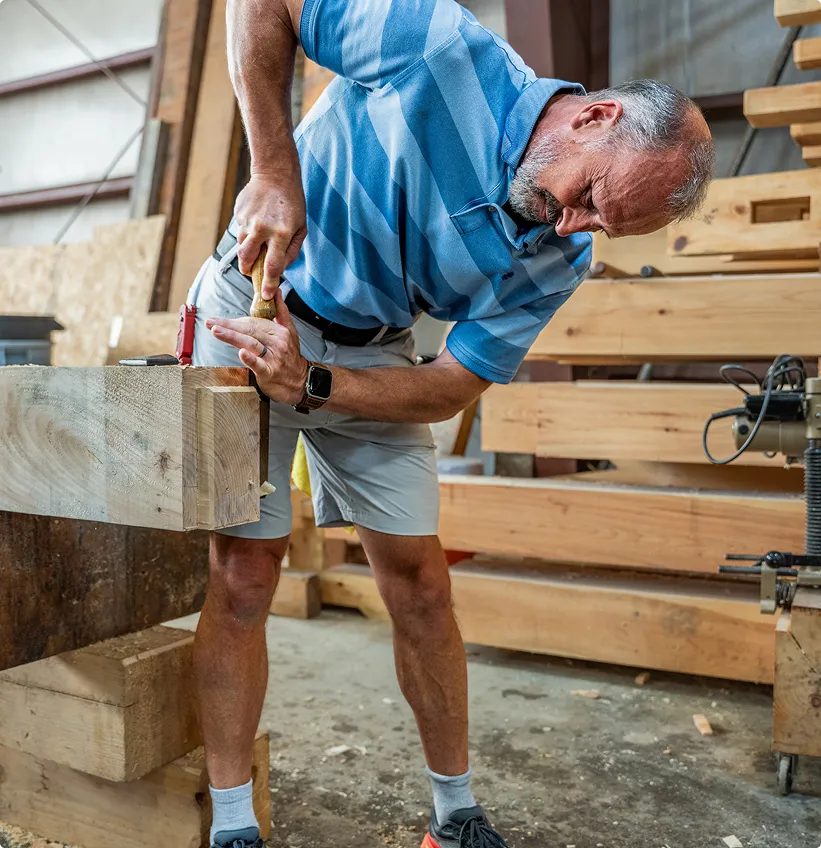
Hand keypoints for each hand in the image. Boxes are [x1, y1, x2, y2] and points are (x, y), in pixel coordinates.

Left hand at [206, 289, 308, 404]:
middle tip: (211, 322)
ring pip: (251, 344)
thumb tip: (276, 291)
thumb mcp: (290, 331)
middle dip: (228, 326)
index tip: (218, 320)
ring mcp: (274, 358)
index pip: (254, 322)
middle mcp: (277, 343)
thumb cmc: (291, 357)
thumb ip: (281, 311)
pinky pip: (259, 365)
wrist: (301, 382)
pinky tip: (241, 353)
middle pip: (250, 331)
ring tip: (216, 331)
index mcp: (280, 331)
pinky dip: (250, 359)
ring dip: (233, 337)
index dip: (235, 321)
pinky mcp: (270, 373)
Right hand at [234, 170, 306, 299]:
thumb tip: (279, 270)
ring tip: (257, 246)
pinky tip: (256, 223)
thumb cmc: (292, 204)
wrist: (275, 174)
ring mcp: (248, 221)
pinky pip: (240, 232)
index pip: (272, 267)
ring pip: (241, 248)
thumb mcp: (301, 228)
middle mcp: (262, 229)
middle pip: (247, 261)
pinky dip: (247, 234)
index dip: (269, 284)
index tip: (265, 295)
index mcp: (281, 234)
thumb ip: (291, 252)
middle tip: (253, 272)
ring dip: (247, 254)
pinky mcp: (238, 214)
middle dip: (249, 271)